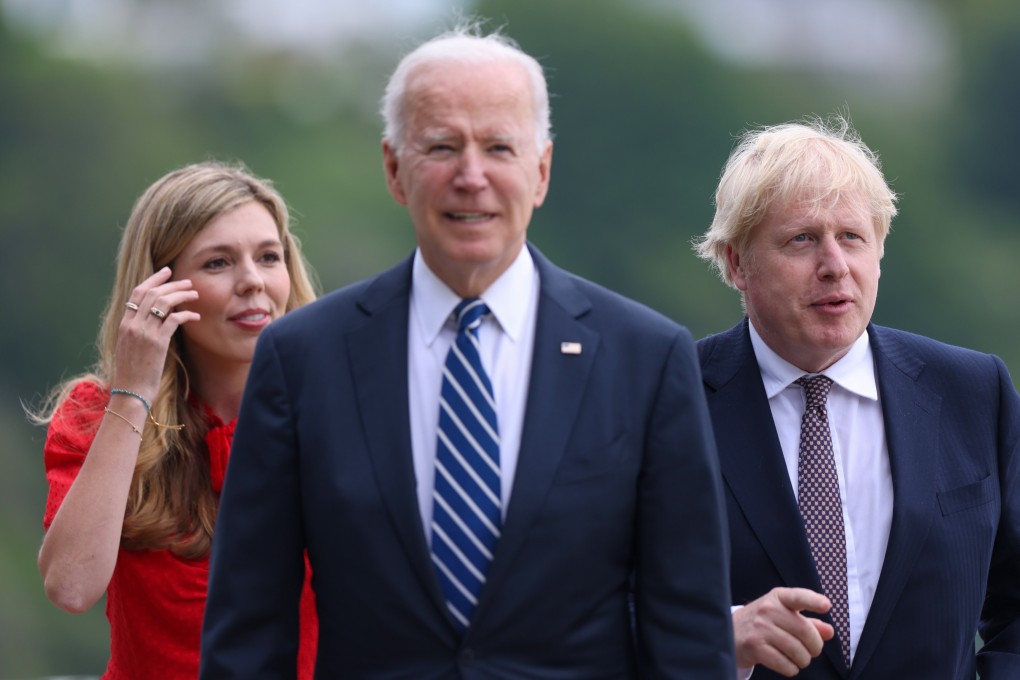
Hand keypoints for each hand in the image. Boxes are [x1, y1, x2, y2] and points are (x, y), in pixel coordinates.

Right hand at [112, 266, 199, 396]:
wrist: (131, 391)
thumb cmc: (132, 372)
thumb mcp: (128, 346)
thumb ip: (137, 330)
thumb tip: (150, 318)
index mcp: (124, 324)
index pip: (137, 293)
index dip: (153, 280)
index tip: (166, 272)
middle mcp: (132, 324)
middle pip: (152, 293)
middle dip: (172, 284)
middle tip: (187, 282)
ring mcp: (144, 332)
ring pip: (163, 302)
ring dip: (182, 295)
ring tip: (194, 294)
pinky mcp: (157, 342)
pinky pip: (174, 320)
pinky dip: (187, 314)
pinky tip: (195, 315)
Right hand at [733, 587, 833, 676]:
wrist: (729, 632)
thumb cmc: (762, 623)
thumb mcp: (782, 615)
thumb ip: (807, 622)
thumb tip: (829, 632)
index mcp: (777, 598)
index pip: (798, 596)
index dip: (813, 601)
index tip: (826, 605)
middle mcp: (767, 609)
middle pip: (805, 631)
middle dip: (815, 647)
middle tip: (812, 651)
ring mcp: (759, 628)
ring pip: (797, 650)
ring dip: (804, 660)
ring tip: (799, 659)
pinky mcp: (754, 646)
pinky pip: (785, 663)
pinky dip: (791, 669)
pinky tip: (788, 665)